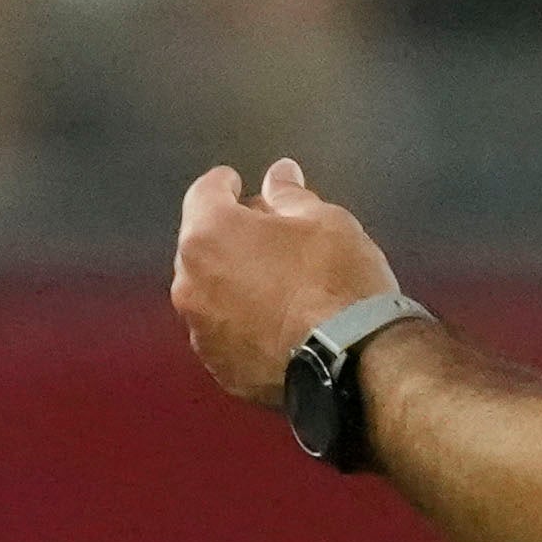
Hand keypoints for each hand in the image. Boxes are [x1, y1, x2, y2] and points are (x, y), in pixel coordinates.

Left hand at [174, 158, 395, 405]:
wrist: (351, 360)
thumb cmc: (336, 281)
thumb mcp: (323, 220)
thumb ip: (289, 195)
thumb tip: (279, 175)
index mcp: (209, 236)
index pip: (203, 194)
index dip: (223, 185)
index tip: (236, 183)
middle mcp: (191, 284)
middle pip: (202, 245)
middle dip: (229, 235)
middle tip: (269, 233)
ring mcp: (200, 330)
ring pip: (209, 291)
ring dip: (232, 280)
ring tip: (275, 281)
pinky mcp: (218, 367)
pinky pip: (223, 331)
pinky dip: (240, 320)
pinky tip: (275, 320)